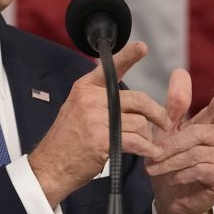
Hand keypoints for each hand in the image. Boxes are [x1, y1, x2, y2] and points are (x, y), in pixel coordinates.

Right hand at [27, 42, 172, 205]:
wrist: (50, 166)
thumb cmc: (66, 141)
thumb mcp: (76, 109)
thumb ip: (99, 99)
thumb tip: (130, 101)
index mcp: (85, 88)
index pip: (110, 68)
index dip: (128, 56)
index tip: (142, 47)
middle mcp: (91, 99)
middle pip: (138, 99)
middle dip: (156, 112)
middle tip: (164, 121)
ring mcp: (97, 119)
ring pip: (140, 122)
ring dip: (147, 136)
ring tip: (146, 143)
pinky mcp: (103, 140)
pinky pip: (136, 141)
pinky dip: (147, 148)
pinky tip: (150, 152)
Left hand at [144, 73, 213, 213]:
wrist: (171, 198)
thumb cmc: (170, 162)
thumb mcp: (166, 132)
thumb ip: (174, 105)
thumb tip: (180, 71)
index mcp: (211, 122)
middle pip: (197, 133)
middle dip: (171, 145)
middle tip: (152, 156)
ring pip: (196, 153)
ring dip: (171, 161)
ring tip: (155, 169)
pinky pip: (201, 169)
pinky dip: (182, 174)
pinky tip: (173, 179)